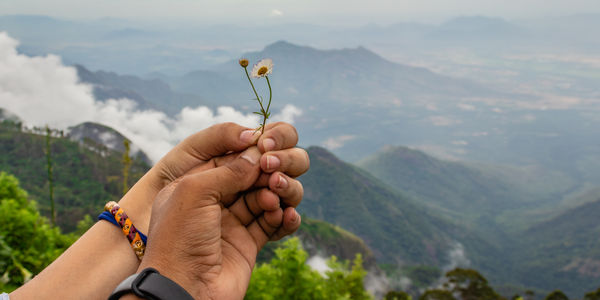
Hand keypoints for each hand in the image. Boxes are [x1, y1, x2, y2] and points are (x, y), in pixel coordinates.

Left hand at [118, 122, 308, 233]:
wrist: (183, 290)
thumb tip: (257, 155)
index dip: (253, 149)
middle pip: (254, 174)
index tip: (268, 146)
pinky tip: (288, 215)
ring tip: (274, 197)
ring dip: (278, 192)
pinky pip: (274, 223)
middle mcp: (216, 200)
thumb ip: (228, 170)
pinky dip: (285, 217)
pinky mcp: (249, 244)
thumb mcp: (194, 191)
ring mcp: (233, 222)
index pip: (232, 156)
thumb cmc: (178, 239)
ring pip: (268, 196)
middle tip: (274, 171)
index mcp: (197, 182)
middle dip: (269, 169)